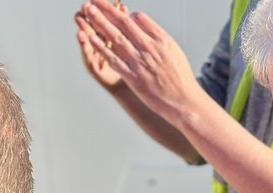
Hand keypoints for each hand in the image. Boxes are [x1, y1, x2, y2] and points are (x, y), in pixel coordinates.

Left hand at [79, 0, 204, 122]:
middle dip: (107, 10)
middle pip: (124, 24)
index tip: (118, 13)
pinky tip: (92, 38)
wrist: (184, 101)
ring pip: (116, 38)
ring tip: (88, 11)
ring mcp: (140, 63)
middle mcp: (150, 48)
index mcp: (162, 40)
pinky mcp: (133, 78)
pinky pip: (114, 60)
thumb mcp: (174, 51)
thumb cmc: (180, 78)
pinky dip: (102, 48)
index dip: (127, 15)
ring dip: (100, 23)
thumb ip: (159, 38)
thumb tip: (144, 26)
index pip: (140, 19)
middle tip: (94, 0)